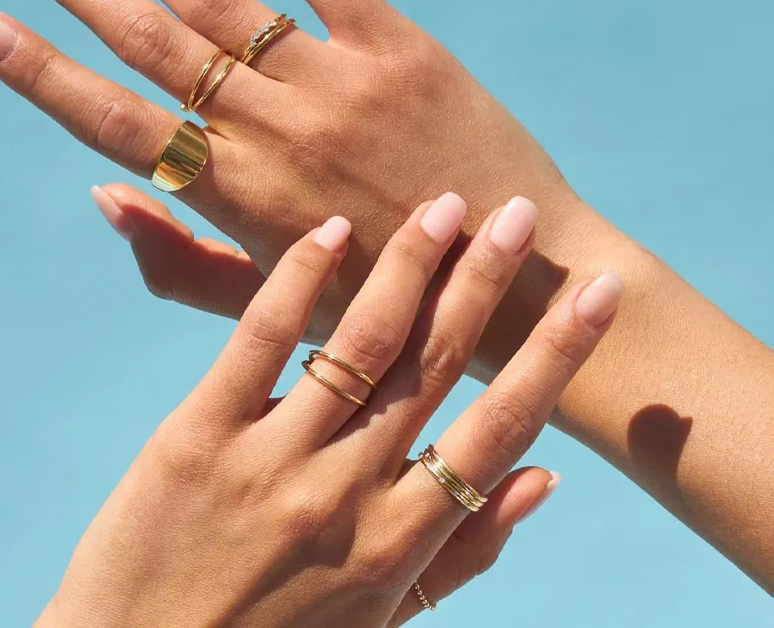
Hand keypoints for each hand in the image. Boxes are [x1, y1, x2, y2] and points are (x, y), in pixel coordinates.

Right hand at [0, 0, 621, 371]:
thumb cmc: (383, 307)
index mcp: (241, 200)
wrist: (508, 282)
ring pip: (228, 5)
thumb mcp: (270, 308)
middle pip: (157, 47)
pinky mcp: (405, 54)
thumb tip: (100, 194)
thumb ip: (178, 261)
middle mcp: (281, 135)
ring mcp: (344, 87)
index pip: (117, 125)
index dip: (43, 75)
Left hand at [35, 198, 621, 626]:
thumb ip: (464, 555)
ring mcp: (270, 461)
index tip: (596, 295)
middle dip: (487, 284)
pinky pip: (256, 342)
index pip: (500, 431)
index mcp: (399, 542)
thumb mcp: (382, 622)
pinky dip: (297, 281)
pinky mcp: (196, 437)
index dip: (555, 357)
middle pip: (435, 368)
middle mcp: (346, 494)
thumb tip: (544, 481)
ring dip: (410, 266)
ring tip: (444, 206)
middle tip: (521, 213)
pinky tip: (331, 232)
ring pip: (358, 343)